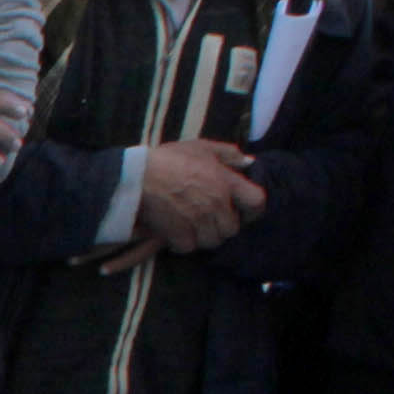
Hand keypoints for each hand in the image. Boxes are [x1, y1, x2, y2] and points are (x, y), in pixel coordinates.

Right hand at [126, 141, 264, 256]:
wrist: (137, 176)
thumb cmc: (169, 158)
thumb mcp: (201, 147)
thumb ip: (227, 153)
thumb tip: (248, 162)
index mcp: (226, 182)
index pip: (257, 202)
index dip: (253, 210)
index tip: (243, 211)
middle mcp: (216, 204)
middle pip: (232, 229)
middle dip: (222, 226)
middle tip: (210, 220)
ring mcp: (198, 221)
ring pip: (211, 241)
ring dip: (204, 236)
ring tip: (193, 227)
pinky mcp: (179, 234)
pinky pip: (189, 246)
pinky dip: (183, 243)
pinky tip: (176, 233)